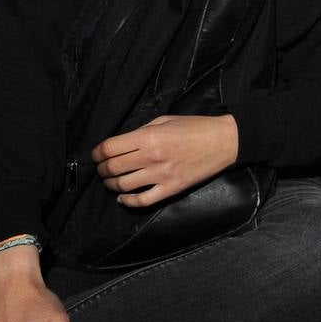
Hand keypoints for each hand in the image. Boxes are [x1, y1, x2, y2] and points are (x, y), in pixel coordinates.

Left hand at [92, 114, 238, 206]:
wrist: (224, 141)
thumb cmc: (196, 127)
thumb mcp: (166, 119)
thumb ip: (142, 130)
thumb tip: (122, 143)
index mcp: (149, 136)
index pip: (110, 148)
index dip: (97, 153)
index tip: (96, 155)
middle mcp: (152, 156)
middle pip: (113, 167)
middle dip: (102, 169)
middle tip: (102, 169)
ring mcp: (161, 175)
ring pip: (123, 185)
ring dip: (111, 185)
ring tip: (111, 182)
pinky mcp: (171, 189)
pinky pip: (142, 201)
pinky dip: (127, 201)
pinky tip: (123, 198)